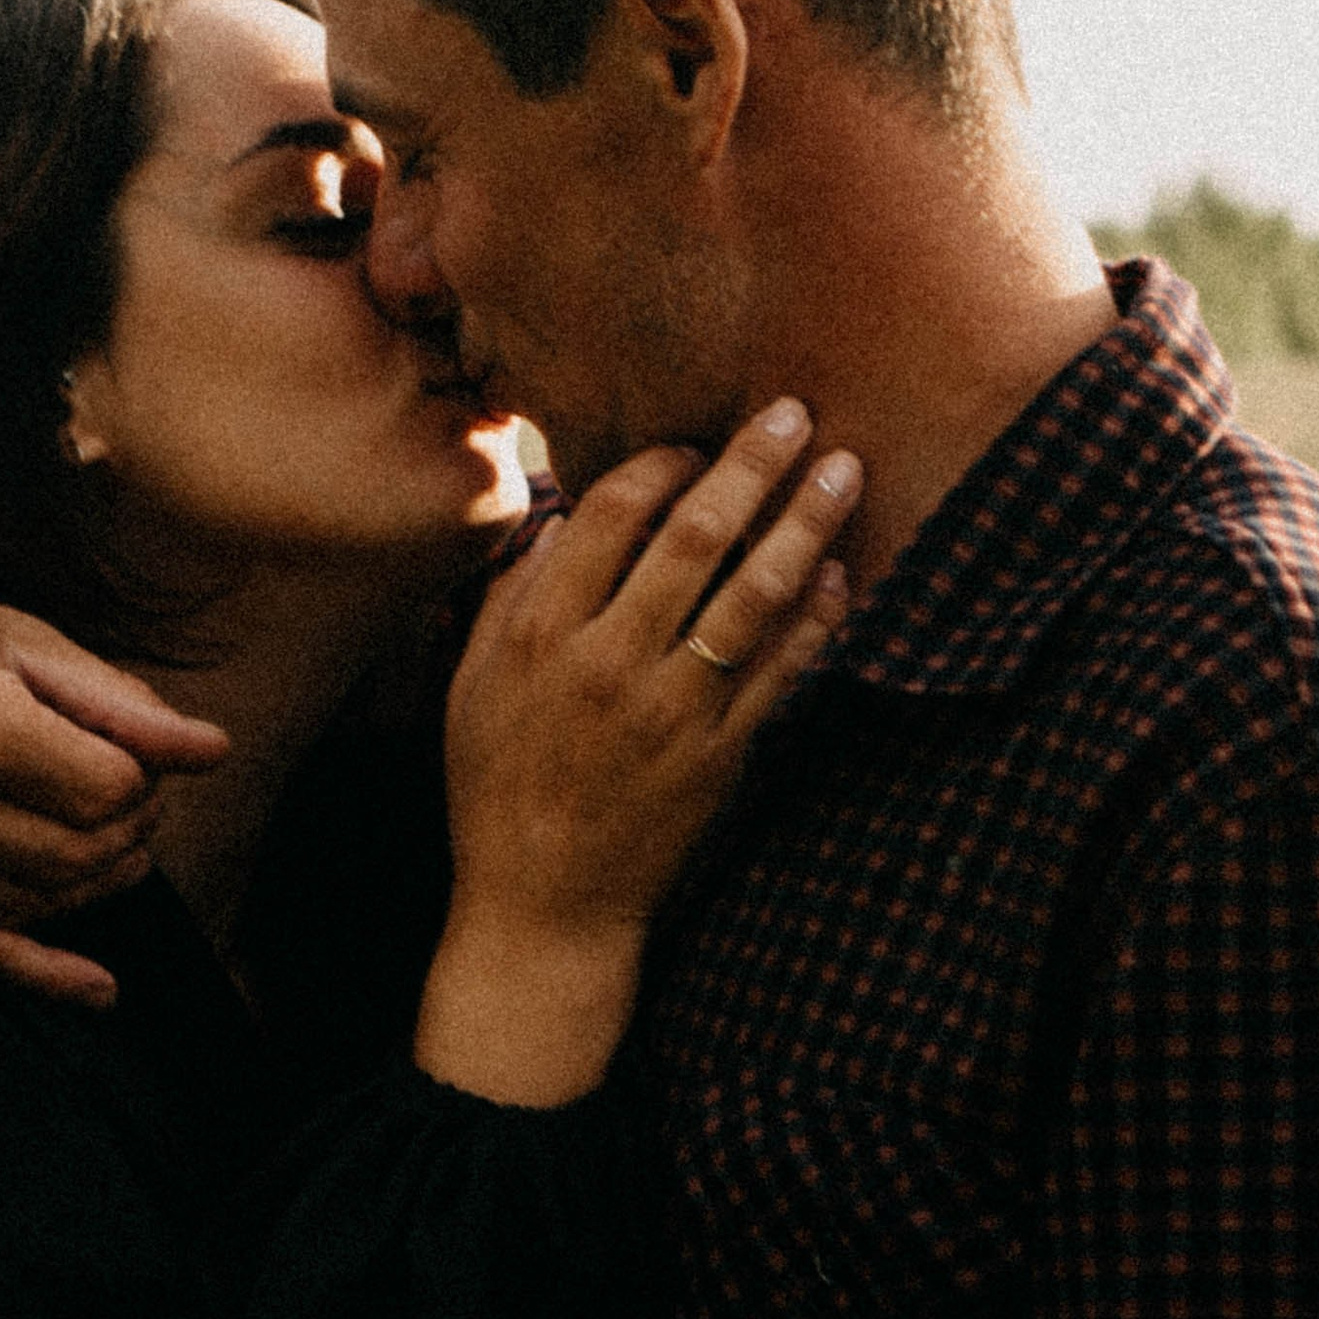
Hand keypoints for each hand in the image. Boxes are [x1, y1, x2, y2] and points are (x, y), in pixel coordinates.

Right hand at [0, 565, 228, 1007]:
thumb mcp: (8, 633)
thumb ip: (114, 700)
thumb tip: (215, 750)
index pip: (111, 791)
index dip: (144, 775)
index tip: (133, 750)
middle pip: (83, 853)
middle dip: (131, 828)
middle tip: (128, 790)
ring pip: (41, 902)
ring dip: (97, 878)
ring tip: (103, 834)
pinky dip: (43, 976)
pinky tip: (99, 988)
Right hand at [416, 401, 858, 1103]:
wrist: (545, 907)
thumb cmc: (498, 789)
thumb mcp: (472, 687)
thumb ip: (510, 595)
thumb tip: (558, 519)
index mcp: (541, 634)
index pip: (607, 514)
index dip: (658, 464)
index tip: (692, 442)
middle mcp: (609, 663)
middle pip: (693, 539)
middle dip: (751, 466)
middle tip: (794, 412)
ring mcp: (671, 711)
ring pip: (753, 598)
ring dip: (805, 527)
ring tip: (845, 471)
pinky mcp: (720, 757)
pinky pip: (782, 674)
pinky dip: (817, 622)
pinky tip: (842, 578)